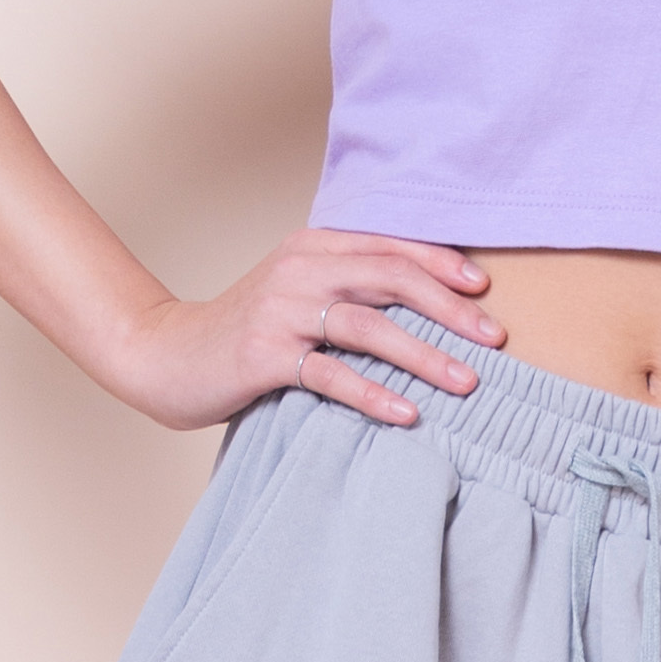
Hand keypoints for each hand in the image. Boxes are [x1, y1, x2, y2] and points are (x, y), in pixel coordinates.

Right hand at [106, 230, 506, 433]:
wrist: (166, 355)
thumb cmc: (246, 331)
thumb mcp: (298, 294)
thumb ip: (349, 288)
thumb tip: (428, 306)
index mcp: (313, 247)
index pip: (390, 248)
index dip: (441, 266)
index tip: (484, 291)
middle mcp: (300, 269)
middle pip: (390, 278)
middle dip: (449, 310)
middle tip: (495, 339)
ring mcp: (281, 311)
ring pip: (368, 325)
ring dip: (424, 355)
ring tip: (467, 382)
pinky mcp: (265, 355)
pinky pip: (330, 373)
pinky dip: (373, 394)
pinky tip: (407, 413)